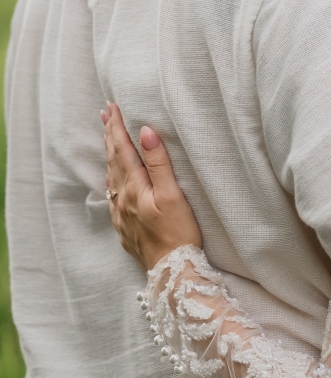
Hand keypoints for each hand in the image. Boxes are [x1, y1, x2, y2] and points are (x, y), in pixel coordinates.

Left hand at [101, 104, 201, 269]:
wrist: (170, 270)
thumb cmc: (178, 232)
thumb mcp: (172, 194)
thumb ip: (158, 163)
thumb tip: (145, 132)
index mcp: (134, 187)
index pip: (123, 149)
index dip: (117, 127)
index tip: (112, 106)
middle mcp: (123, 198)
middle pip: (113, 160)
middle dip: (110, 135)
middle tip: (105, 114)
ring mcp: (122, 214)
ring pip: (112, 177)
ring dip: (110, 155)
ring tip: (108, 139)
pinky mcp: (126, 227)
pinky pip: (114, 196)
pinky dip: (112, 180)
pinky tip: (113, 180)